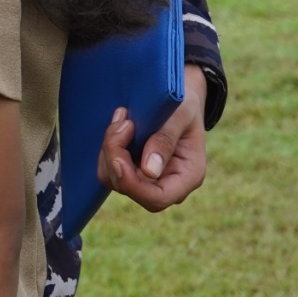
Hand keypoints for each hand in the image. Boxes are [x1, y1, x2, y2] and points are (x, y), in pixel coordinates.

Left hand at [98, 65, 208, 212]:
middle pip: (130, 188)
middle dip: (116, 157)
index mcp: (188, 176)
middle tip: (122, 122)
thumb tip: (149, 172)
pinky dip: (109, 146)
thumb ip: (165, 140)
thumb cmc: (186, 104)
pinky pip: (109, 167)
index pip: (157, 198)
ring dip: (110, 148)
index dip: (132, 184)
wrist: (182, 98)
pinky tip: (119, 123)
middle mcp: (168, 184)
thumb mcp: (181, 115)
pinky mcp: (133, 169)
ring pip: (114, 178)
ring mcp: (148, 179)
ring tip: (122, 118)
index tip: (118, 156)